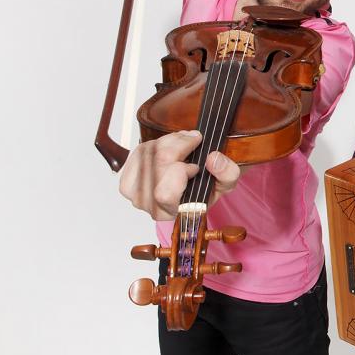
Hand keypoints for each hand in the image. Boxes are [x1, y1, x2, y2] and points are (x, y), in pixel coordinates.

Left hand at [118, 130, 240, 220]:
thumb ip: (227, 173)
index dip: (181, 173)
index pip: (164, 194)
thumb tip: (213, 158)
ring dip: (171, 140)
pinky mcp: (127, 176)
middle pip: (157, 164)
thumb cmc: (203, 188)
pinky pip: (140, 150)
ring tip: (186, 142)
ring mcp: (134, 192)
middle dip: (179, 145)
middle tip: (195, 141)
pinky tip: (171, 146)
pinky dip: (158, 141)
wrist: (190, 185)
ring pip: (149, 153)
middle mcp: (149, 206)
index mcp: (172, 213)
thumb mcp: (226, 184)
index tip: (195, 167)